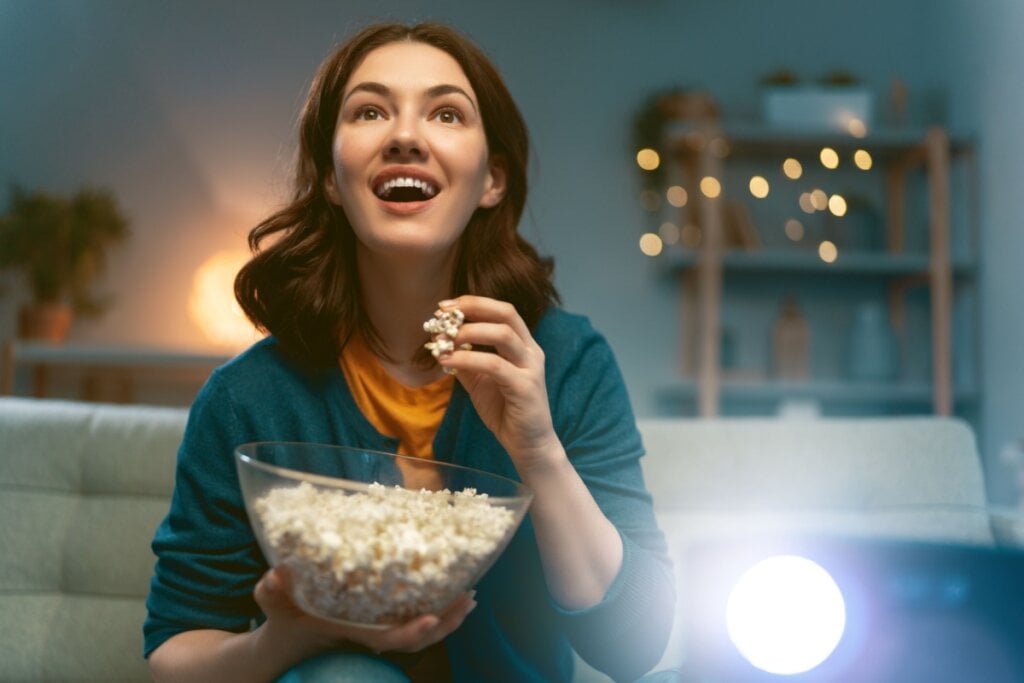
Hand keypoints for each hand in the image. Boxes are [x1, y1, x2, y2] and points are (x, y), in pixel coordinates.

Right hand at [254, 567, 475, 655]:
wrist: (286, 640)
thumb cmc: (285, 622)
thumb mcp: (275, 606)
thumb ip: (272, 593)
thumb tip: (275, 574)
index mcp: (355, 633)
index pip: (391, 639)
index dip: (413, 632)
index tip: (434, 618)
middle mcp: (373, 635)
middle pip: (419, 638)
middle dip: (447, 621)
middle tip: (469, 597)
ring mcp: (379, 629)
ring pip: (421, 630)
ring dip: (449, 614)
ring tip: (470, 594)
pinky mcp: (382, 620)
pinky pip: (414, 618)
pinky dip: (436, 606)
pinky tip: (450, 587)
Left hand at [435, 295, 562, 471]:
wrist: (528, 445)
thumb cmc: (506, 411)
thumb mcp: (480, 381)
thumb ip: (465, 361)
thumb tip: (440, 342)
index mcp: (523, 346)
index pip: (502, 311)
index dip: (474, 303)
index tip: (445, 307)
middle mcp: (531, 351)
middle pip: (506, 313)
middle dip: (472, 307)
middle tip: (443, 314)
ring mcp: (531, 368)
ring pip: (502, 334)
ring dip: (468, 332)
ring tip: (443, 339)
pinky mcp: (525, 387)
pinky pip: (494, 365)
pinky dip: (467, 359)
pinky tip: (447, 362)